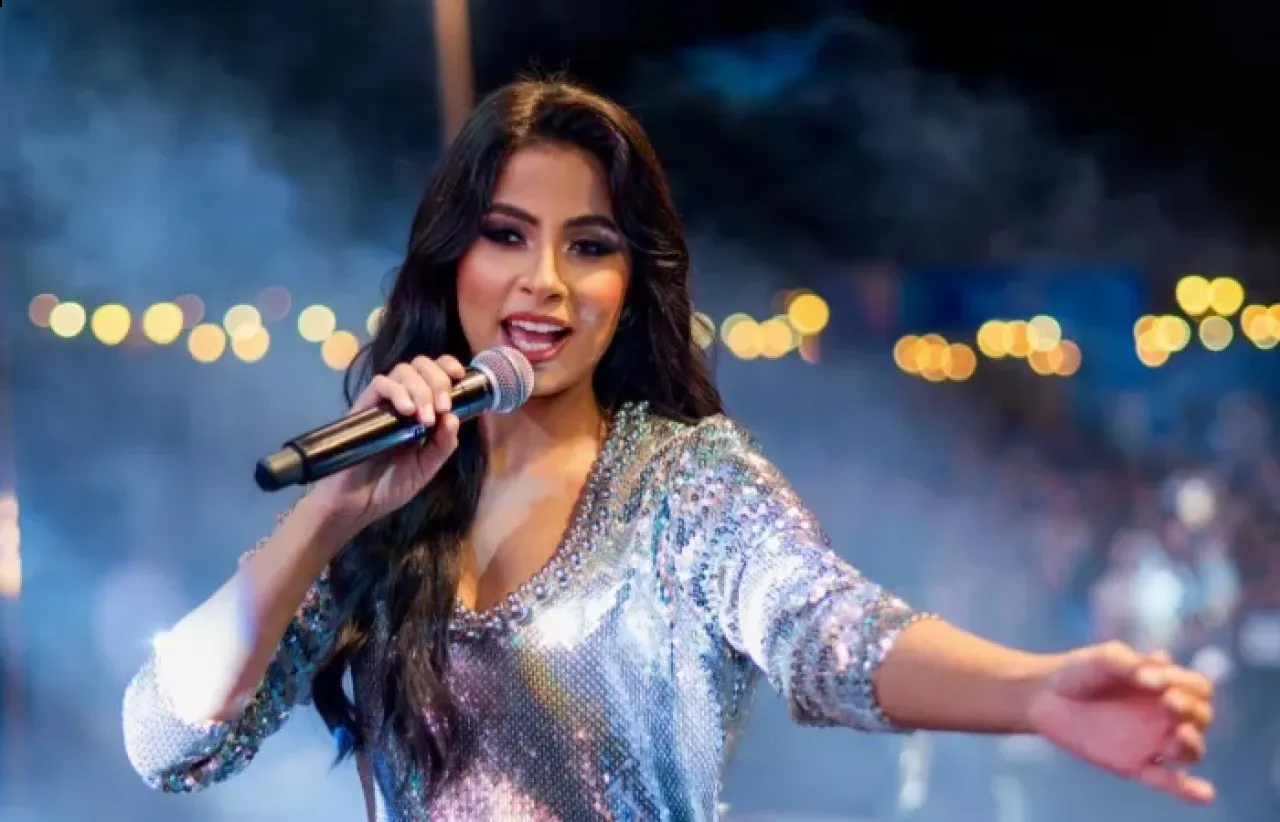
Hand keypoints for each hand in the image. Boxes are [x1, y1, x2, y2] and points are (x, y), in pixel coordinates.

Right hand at [307, 355, 466, 531]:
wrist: (357, 504)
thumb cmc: (390, 486)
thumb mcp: (426, 467)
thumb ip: (442, 445)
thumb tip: (453, 417)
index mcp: (421, 410)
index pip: (434, 373)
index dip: (447, 366)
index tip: (459, 376)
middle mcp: (402, 401)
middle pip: (420, 365)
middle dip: (438, 380)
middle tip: (442, 407)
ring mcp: (382, 404)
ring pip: (402, 371)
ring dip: (421, 389)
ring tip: (424, 418)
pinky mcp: (363, 408)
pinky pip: (380, 384)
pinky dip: (397, 392)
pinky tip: (407, 412)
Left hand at [1027, 641, 1214, 803]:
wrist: (1043, 695)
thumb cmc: (1078, 671)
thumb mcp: (1104, 657)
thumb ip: (1131, 663)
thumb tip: (1155, 679)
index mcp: (1165, 686)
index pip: (1198, 688)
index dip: (1187, 684)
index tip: (1157, 679)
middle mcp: (1165, 716)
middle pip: (1201, 718)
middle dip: (1192, 711)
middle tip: (1168, 702)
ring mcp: (1152, 742)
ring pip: (1190, 751)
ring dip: (1191, 745)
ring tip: (1177, 736)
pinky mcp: (1135, 765)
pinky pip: (1167, 782)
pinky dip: (1187, 790)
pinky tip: (1205, 794)